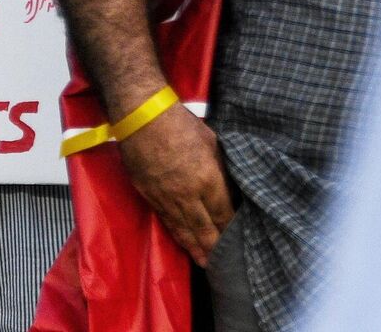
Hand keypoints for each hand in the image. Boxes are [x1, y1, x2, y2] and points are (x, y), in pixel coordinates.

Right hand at [117, 106, 234, 265]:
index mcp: (208, 179)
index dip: (230, 229)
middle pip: (204, 229)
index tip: (238, 240)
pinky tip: (182, 241)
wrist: (142, 116)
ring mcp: (166, 197)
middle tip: (223, 264)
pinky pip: (165, 220)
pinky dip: (175, 234)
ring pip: (183, 229)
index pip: (224, 214)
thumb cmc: (180, 123)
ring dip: (195, 247)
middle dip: (214, 247)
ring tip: (204, 262)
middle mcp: (188, 195)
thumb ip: (219, 169)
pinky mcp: (149, 195)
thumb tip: (226, 187)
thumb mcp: (211, 143)